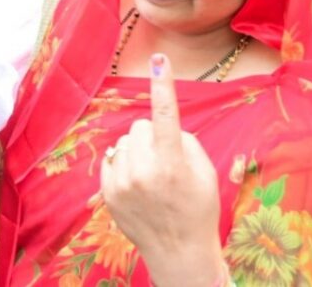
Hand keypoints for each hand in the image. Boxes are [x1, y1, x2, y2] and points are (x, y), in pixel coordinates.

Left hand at [101, 54, 222, 285]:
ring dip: (137, 150)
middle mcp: (144, 171)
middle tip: (166, 161)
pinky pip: (113, 158)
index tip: (159, 58)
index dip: (163, 84)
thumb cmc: (198, 209)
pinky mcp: (107, 192)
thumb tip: (161, 125)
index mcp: (173, 163)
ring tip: (152, 177)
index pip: (166, 114)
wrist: (178, 253)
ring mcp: (122, 183)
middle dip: (152, 135)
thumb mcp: (205, 172)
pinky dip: (125, 165)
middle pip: (140, 125)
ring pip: (124, 141)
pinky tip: (138, 186)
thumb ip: (183, 141)